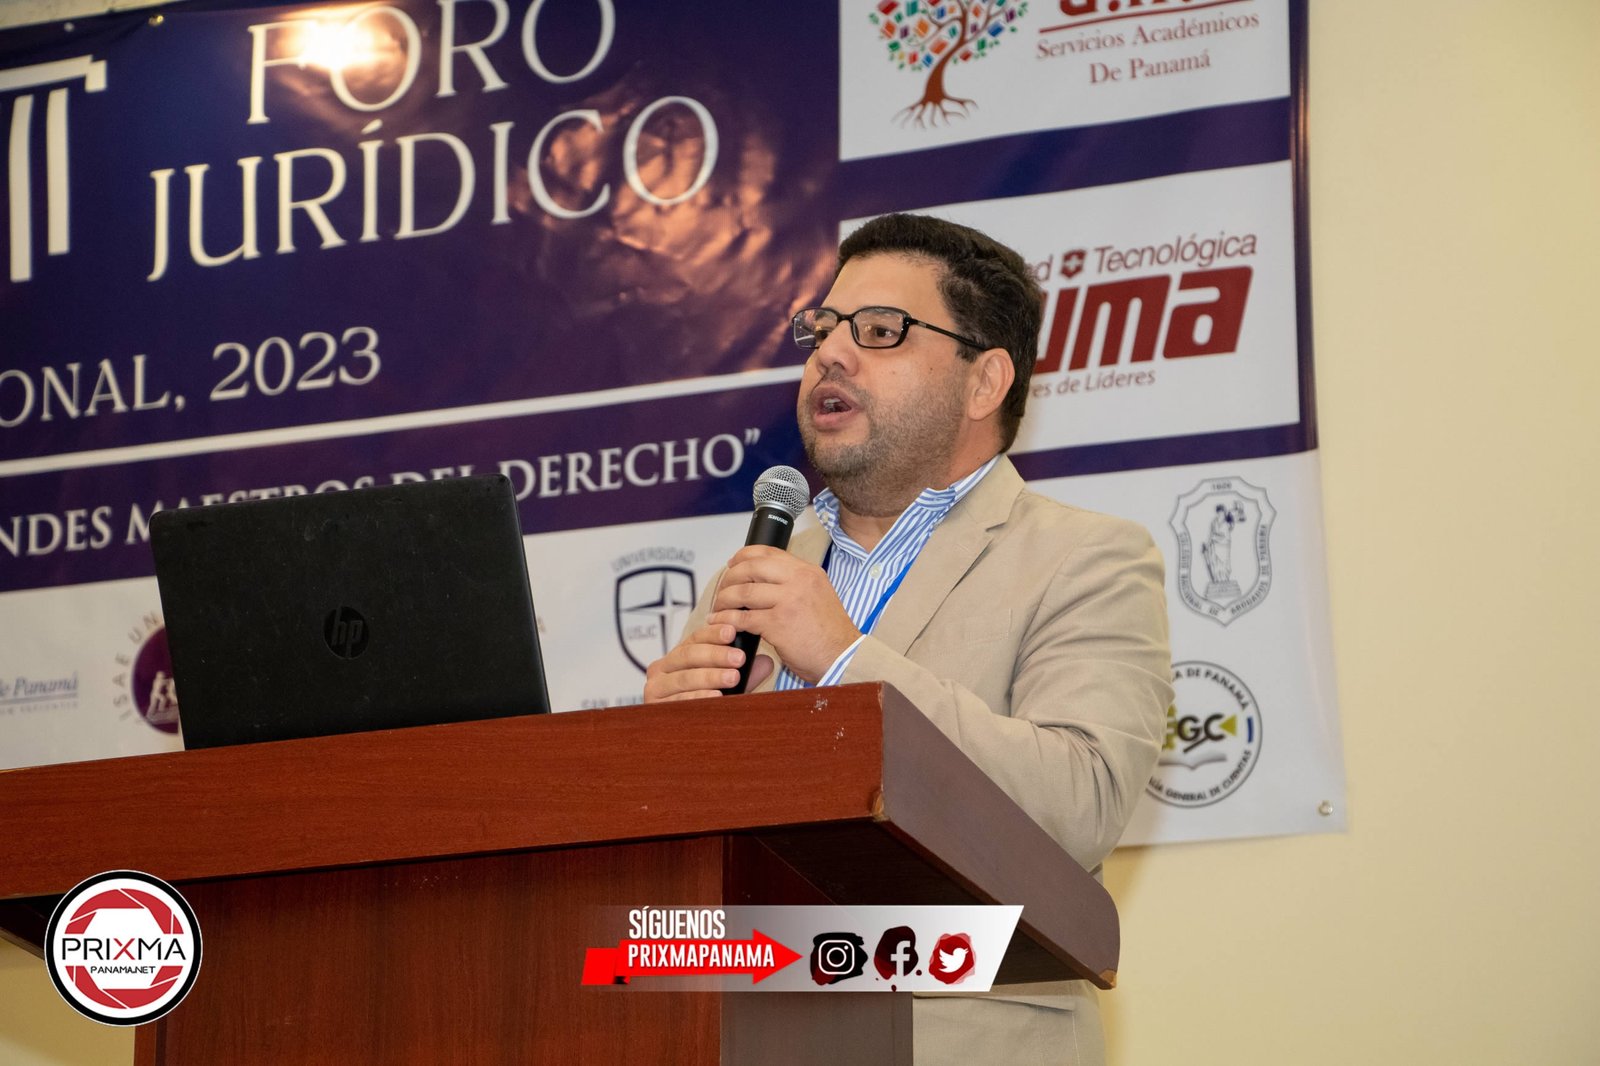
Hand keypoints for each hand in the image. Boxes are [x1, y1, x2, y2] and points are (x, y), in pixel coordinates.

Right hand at [643, 621, 775, 701]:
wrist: (686, 741)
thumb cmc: (708, 704)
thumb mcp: (728, 684)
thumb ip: (746, 672)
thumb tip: (767, 662)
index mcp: (678, 656)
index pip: (695, 638)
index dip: (713, 634)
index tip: (732, 631)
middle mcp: (661, 668)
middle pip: (688, 655)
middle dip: (715, 655)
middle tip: (739, 658)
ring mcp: (655, 687)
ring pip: (685, 677)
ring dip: (710, 676)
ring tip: (733, 676)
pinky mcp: (654, 707)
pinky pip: (679, 701)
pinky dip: (699, 697)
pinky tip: (716, 696)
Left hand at [708, 545, 859, 683]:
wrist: (843, 656)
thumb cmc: (830, 632)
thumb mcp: (817, 594)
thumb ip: (794, 583)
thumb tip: (763, 579)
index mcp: (807, 571)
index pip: (768, 552)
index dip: (743, 556)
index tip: (732, 564)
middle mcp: (798, 581)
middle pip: (751, 568)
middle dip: (729, 578)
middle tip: (722, 590)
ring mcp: (788, 601)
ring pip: (743, 592)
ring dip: (724, 600)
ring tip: (718, 609)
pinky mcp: (778, 624)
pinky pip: (743, 618)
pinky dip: (727, 621)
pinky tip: (722, 625)